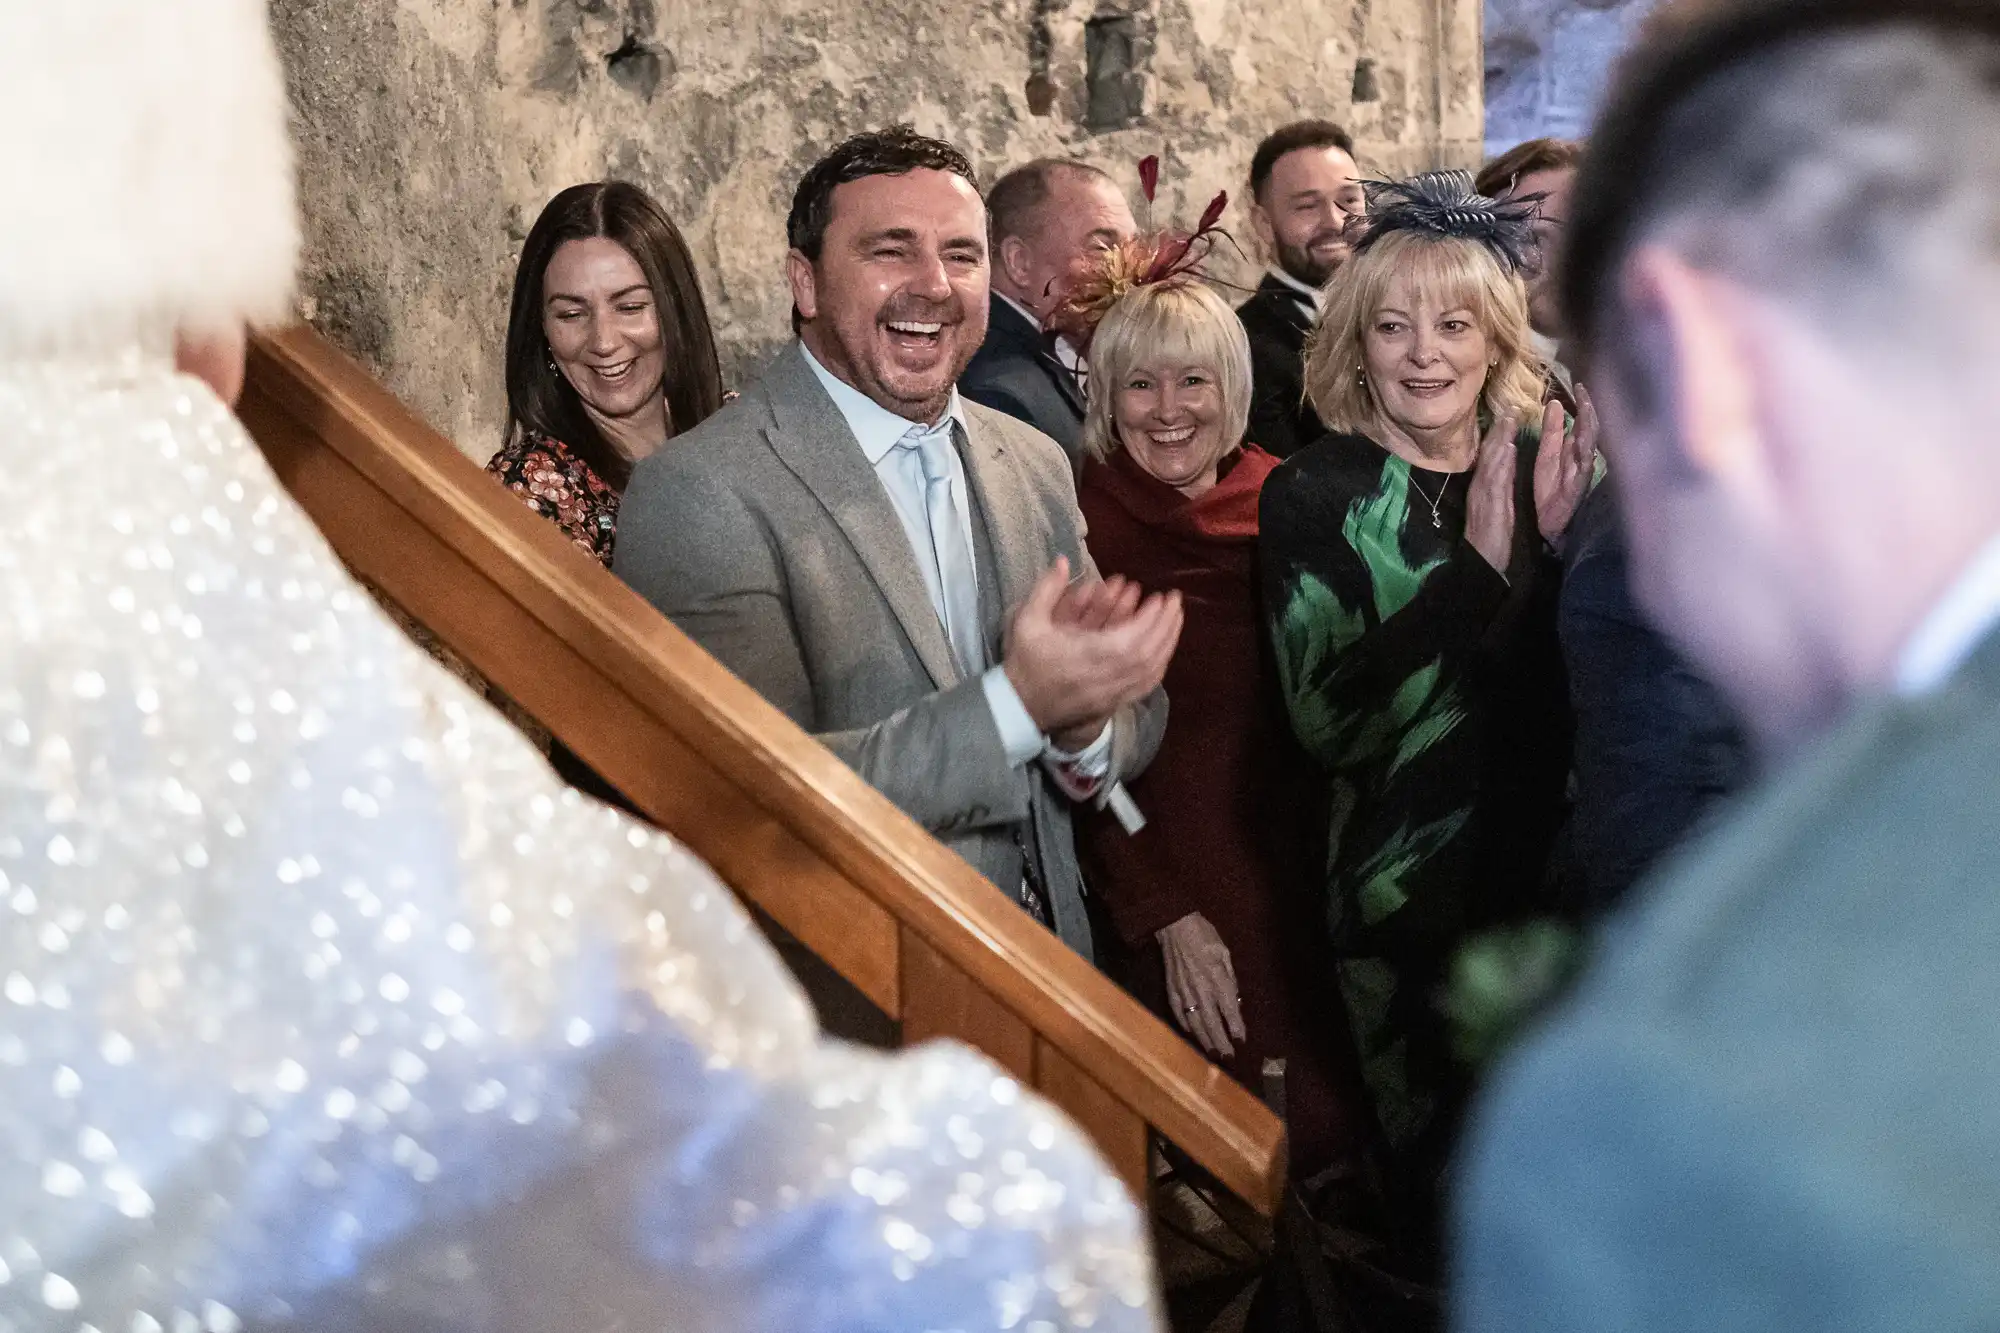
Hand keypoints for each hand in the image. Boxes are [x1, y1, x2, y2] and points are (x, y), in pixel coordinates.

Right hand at [1004, 558, 1182, 736]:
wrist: (1020, 707)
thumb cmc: (1025, 663)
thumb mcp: (1027, 621)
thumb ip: (1047, 588)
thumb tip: (1064, 560)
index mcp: (1086, 654)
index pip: (1131, 637)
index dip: (1151, 618)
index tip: (1162, 597)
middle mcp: (1105, 676)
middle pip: (1149, 653)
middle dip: (1167, 626)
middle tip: (1176, 603)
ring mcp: (1111, 693)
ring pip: (1151, 671)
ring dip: (1168, 644)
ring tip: (1175, 621)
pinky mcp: (1113, 703)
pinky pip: (1145, 686)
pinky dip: (1159, 667)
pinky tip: (1165, 651)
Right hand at [1159, 912, 1244, 1059]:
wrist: (1174, 926)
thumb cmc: (1204, 936)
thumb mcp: (1225, 953)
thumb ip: (1230, 978)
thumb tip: (1234, 1000)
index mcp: (1217, 978)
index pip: (1229, 1010)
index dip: (1236, 1027)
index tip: (1242, 1041)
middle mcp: (1201, 990)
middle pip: (1213, 1023)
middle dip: (1221, 1042)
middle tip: (1229, 1058)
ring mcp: (1184, 992)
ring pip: (1195, 1023)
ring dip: (1205, 1040)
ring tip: (1213, 1054)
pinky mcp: (1171, 991)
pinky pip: (1179, 1014)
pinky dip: (1186, 1027)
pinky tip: (1192, 1035)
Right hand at [1465, 410, 1518, 575]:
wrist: (1482, 561)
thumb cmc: (1491, 537)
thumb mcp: (1497, 506)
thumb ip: (1502, 482)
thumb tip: (1507, 459)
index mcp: (1484, 487)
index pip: (1490, 458)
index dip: (1497, 436)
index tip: (1506, 416)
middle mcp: (1481, 487)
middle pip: (1489, 455)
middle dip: (1498, 432)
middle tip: (1508, 408)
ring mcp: (1484, 495)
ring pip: (1491, 462)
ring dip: (1499, 440)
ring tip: (1508, 420)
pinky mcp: (1490, 505)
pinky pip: (1496, 479)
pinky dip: (1501, 462)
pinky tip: (1507, 448)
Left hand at [1533, 385, 1598, 544]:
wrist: (1545, 522)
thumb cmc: (1548, 488)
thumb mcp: (1546, 454)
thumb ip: (1551, 431)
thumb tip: (1554, 402)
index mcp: (1573, 448)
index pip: (1582, 421)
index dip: (1582, 403)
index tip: (1579, 384)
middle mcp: (1582, 457)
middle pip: (1590, 430)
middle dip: (1589, 410)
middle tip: (1585, 391)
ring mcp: (1582, 472)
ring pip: (1590, 446)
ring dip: (1589, 428)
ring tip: (1586, 410)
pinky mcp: (1578, 488)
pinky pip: (1584, 469)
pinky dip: (1585, 456)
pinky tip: (1585, 444)